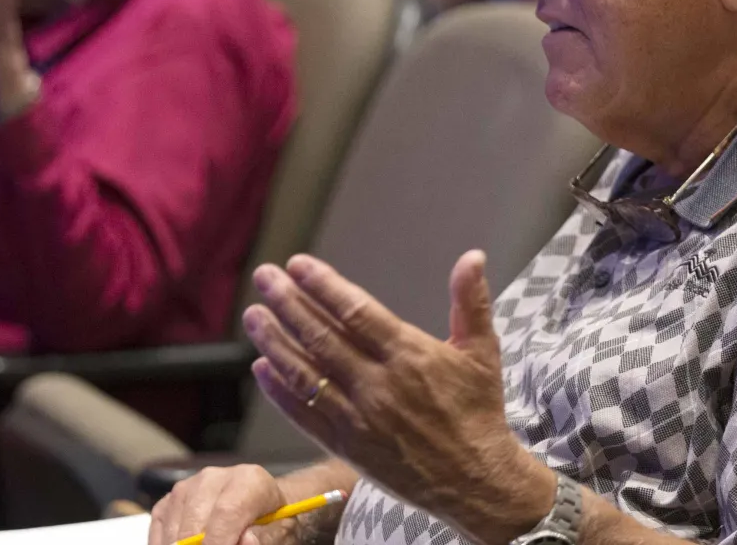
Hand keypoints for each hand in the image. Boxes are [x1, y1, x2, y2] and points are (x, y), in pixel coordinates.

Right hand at [149, 465, 293, 544]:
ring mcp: (188, 486)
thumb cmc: (271, 523)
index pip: (227, 513)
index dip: (218, 543)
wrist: (262, 507)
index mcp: (249, 480)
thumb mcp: (280, 532)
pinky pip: (160, 527)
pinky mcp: (170, 499)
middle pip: (195, 524)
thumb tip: (244, 541)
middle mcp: (214, 477)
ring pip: (175, 528)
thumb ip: (266, 537)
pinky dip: (167, 544)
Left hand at [242, 253, 553, 544]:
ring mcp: (358, 417)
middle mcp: (379, 385)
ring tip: (254, 315)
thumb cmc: (478, 412)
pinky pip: (305, 415)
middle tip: (264, 277)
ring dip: (275, 342)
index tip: (297, 265)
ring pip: (305, 374)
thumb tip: (473, 255)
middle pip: (322, 338)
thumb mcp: (482, 353)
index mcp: (410, 356)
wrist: (475, 480)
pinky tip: (261, 368)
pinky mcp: (347, 446)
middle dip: (288, 304)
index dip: (324, 286)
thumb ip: (471, 302)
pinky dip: (279, 392)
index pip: (356, 313)